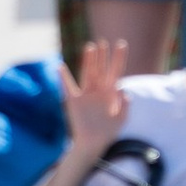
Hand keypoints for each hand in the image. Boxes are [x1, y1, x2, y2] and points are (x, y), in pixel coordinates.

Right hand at [62, 36, 131, 154]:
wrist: (93, 143)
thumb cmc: (109, 131)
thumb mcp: (121, 119)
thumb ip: (124, 105)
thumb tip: (123, 90)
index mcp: (111, 92)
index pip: (115, 71)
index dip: (118, 58)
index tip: (121, 43)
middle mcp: (98, 90)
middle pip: (100, 69)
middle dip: (102, 56)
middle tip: (102, 42)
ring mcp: (85, 94)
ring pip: (87, 73)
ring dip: (89, 61)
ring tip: (90, 46)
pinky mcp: (73, 101)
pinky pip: (68, 87)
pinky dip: (64, 77)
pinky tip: (60, 66)